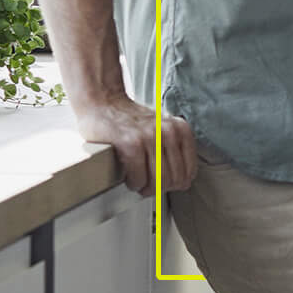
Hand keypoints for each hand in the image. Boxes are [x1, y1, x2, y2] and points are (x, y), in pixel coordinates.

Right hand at [73, 95, 196, 195]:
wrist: (103, 103)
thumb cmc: (130, 120)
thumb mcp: (162, 129)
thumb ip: (175, 149)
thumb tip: (184, 182)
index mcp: (180, 128)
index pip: (190, 170)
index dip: (177, 184)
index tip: (167, 185)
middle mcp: (168, 131)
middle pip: (175, 178)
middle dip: (161, 189)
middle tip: (150, 188)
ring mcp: (150, 136)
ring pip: (159, 180)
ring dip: (147, 189)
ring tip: (140, 184)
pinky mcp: (130, 143)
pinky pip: (139, 177)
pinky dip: (134, 183)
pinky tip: (130, 179)